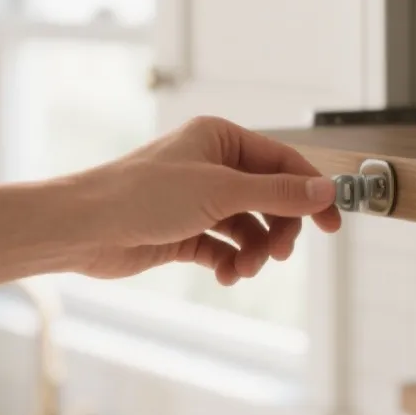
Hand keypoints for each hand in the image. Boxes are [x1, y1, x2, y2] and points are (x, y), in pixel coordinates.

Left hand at [64, 117, 341, 284]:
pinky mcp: (183, 232)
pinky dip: (229, 263)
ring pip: (247, 228)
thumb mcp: (222, 192)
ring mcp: (197, 200)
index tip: (333, 223)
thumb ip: (278, 194)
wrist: (82, 228)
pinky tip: (224, 275)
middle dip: (277, 229)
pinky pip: (223, 248)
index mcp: (220, 139)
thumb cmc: (140, 195)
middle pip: (268, 199)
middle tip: (278, 255)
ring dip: (252, 252)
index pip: (282, 163)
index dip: (310, 192)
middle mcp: (210, 166)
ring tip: (242, 270)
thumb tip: (326, 191)